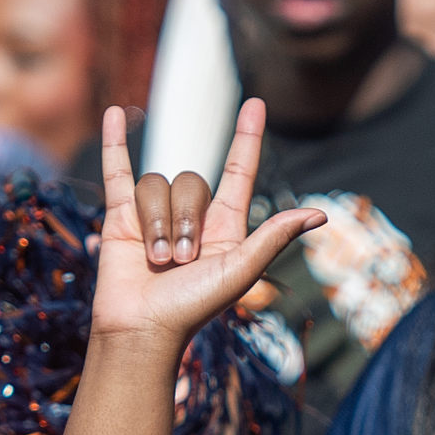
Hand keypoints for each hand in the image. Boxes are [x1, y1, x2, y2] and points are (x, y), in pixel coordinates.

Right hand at [94, 102, 323, 349]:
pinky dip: (115, 143)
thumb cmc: (193, 308)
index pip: (238, 171)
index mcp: (225, 227)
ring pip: (156, 185)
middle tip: (181, 262)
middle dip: (183, 220)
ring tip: (156, 261)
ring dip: (155, 225)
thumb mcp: (241, 271)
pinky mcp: (120, 217)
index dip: (247, 138)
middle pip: (189, 182)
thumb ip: (273, 237)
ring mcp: (156, 215)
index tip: (255, 104)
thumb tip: (318, 215)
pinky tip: (116, 113)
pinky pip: (118, 171)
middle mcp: (192, 218)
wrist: (142, 330)